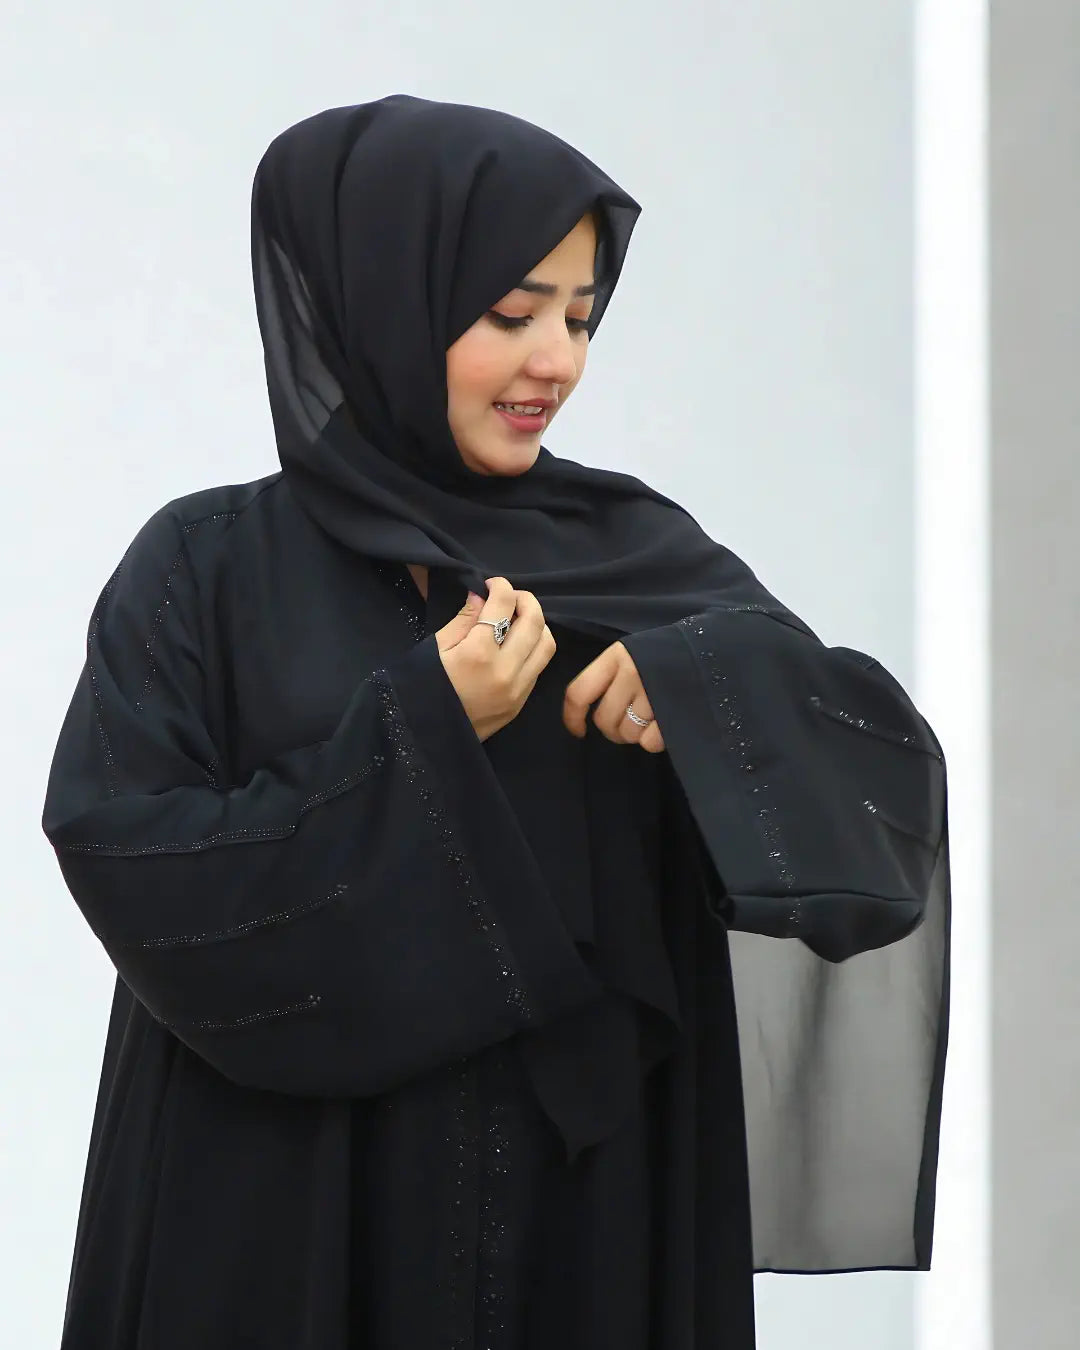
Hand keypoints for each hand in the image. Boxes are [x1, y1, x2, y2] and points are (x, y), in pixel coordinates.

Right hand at [436, 577, 555, 742]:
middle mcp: (505, 671)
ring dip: (537, 625)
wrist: (426, 738)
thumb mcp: (436, 648)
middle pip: (535, 622)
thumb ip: (464, 619)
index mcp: (478, 654)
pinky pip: (539, 668)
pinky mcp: (521, 704)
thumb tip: (483, 594)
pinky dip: (533, 649)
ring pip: (547, 645)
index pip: (503, 604)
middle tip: (511, 597)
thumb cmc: (422, 687)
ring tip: (517, 621)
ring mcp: (518, 690)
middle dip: (526, 600)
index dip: (501, 586)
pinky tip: (516, 646)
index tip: (492, 584)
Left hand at [562, 641, 665, 752]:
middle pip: (604, 720)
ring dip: (636, 735)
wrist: (717, 650)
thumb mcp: (636, 655)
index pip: (579, 692)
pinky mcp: (672, 712)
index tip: (578, 731)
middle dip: (613, 731)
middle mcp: (631, 673)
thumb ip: (612, 677)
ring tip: (651, 721)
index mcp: (616, 657)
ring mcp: (652, 693)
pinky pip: (649, 741)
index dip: (573, 717)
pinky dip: (655, 740)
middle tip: (628, 725)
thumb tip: (589, 715)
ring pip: (626, 733)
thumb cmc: (670, 656)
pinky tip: (666, 725)